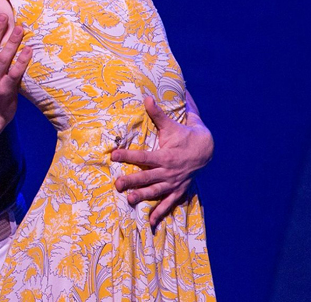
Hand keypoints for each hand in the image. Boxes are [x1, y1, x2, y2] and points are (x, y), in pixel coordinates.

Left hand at [111, 95, 213, 227]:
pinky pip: (169, 204)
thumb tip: (146, 97)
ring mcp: (174, 183)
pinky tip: (149, 222)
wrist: (207, 149)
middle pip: (147, 177)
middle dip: (132, 181)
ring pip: (156, 192)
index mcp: (166, 155)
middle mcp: (169, 171)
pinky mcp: (178, 190)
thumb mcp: (172, 125)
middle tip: (116, 184)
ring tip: (129, 201)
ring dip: (143, 197)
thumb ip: (157, 113)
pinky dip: (160, 213)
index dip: (128, 155)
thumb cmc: (185, 134)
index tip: (112, 155)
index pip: (143, 156)